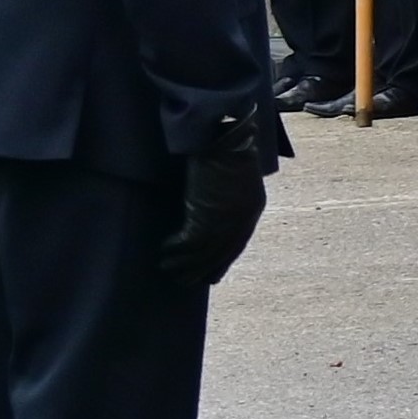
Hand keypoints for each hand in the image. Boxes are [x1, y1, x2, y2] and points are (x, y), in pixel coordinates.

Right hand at [159, 130, 267, 288]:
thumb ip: (227, 202)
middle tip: (183, 281)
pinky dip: (175, 249)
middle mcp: (242, 218)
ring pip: (203, 252)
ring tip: (167, 267)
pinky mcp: (206, 213)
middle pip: (220, 253)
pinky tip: (165, 249)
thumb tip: (211, 219)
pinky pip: (189, 242)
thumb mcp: (232, 181)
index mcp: (252, 209)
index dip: (221, 262)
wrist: (221, 138)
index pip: (237, 245)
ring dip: (183, 264)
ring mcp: (225, 218)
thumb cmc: (223, 153)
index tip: (210, 276)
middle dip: (201, 270)